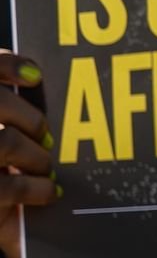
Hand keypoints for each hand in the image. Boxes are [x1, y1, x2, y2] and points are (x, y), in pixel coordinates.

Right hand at [0, 53, 57, 257]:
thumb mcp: (3, 149)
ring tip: (44, 169)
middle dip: (29, 119)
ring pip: (4, 142)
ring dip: (36, 156)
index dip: (4, 64)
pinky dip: (39, 188)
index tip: (35, 76)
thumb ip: (4, 115)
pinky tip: (50, 192)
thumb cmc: (2, 183)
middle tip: (46, 139)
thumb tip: (33, 78)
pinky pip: (9, 186)